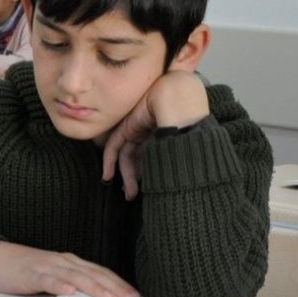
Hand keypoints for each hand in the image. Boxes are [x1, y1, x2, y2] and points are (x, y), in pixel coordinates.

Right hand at [0, 241, 139, 296]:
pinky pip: (47, 280)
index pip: (102, 273)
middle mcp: (64, 262)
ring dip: (95, 288)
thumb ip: (72, 286)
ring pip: (76, 277)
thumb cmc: (26, 271)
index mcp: (72, 263)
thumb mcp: (53, 277)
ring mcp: (48, 267)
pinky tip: (70, 292)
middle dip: (116, 289)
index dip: (120, 284)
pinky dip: (59, 285)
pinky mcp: (30, 274)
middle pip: (95, 275)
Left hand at [101, 71, 208, 199]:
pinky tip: (108, 176)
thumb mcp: (182, 142)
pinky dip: (109, 161)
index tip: (146, 191)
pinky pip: (114, 145)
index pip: (152, 156)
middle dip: (135, 179)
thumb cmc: (189, 122)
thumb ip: (174, 155)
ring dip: (126, 176)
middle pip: (139, 158)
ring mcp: (138, 128)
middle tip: (133, 196)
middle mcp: (151, 132)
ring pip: (127, 155)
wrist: (180, 100)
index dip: (148, 174)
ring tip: (129, 193)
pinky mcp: (127, 125)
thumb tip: (176, 182)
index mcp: (166, 134)